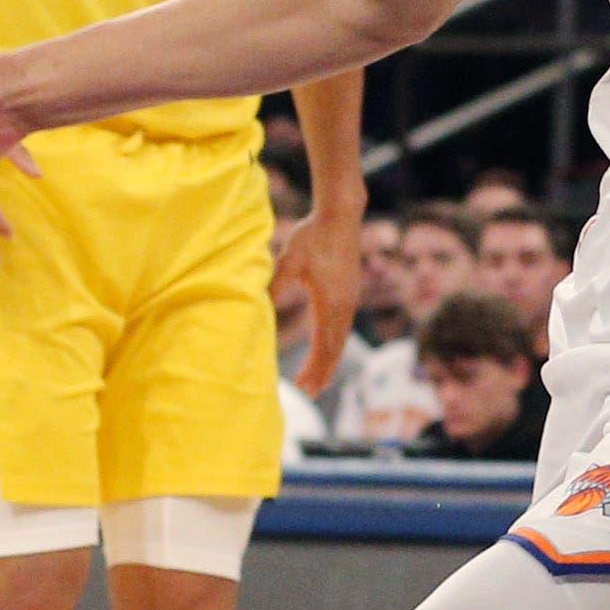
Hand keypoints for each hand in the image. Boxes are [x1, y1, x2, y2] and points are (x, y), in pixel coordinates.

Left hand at [275, 200, 365, 395]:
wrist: (340, 215)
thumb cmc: (312, 236)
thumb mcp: (288, 261)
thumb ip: (275, 286)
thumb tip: (258, 308)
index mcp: (330, 302)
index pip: (324, 345)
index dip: (314, 368)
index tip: (303, 387)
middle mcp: (345, 305)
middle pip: (336, 348)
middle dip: (323, 372)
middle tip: (311, 393)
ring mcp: (350, 299)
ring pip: (341, 339)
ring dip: (330, 360)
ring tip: (320, 379)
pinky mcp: (350, 292)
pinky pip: (343, 326)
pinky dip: (335, 344)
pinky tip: (328, 348)